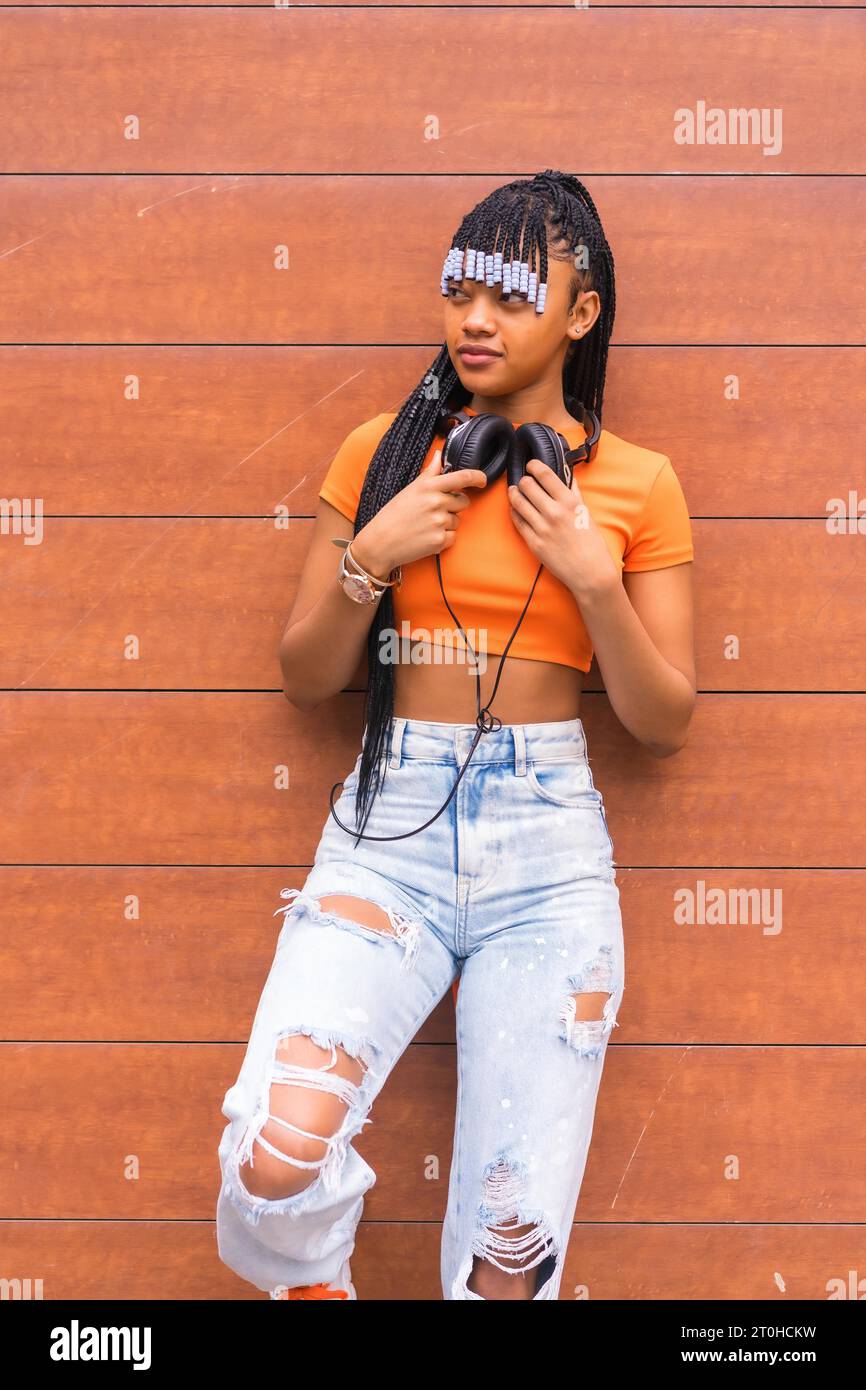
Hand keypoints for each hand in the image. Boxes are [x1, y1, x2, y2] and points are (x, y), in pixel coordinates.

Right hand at [355, 447, 487, 573]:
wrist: (380, 542)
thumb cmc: (394, 514)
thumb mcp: (410, 489)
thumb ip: (429, 473)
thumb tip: (439, 455)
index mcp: (429, 487)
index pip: (462, 477)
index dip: (477, 477)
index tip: (482, 480)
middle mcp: (436, 502)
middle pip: (464, 501)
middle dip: (454, 506)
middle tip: (434, 511)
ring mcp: (439, 522)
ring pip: (457, 520)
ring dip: (446, 523)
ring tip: (425, 525)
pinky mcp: (440, 540)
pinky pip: (452, 537)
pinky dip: (443, 539)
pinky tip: (426, 537)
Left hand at [507, 459, 619, 597]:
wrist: (590, 571)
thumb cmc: (591, 542)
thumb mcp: (585, 513)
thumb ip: (574, 493)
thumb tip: (567, 476)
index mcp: (569, 502)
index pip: (544, 474)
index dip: (534, 465)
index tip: (531, 464)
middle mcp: (554, 512)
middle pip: (527, 485)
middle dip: (523, 481)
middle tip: (524, 481)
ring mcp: (542, 528)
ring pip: (518, 502)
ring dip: (514, 494)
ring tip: (515, 491)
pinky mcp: (533, 542)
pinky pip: (517, 521)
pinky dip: (515, 512)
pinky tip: (517, 509)